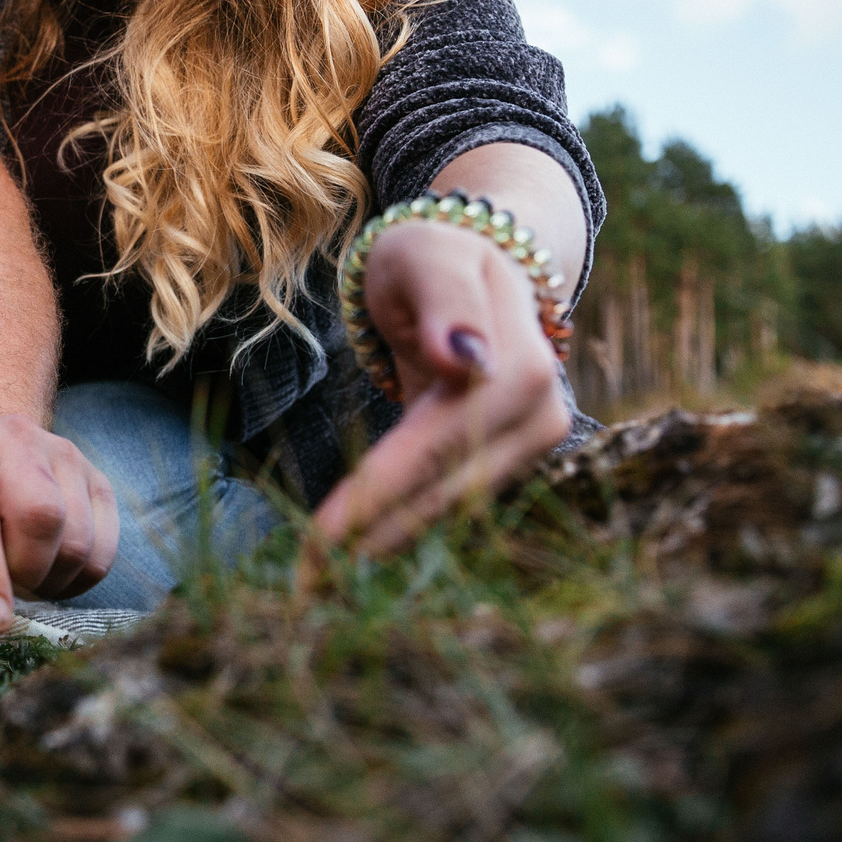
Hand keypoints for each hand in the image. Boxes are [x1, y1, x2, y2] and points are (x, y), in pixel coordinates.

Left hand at [0, 415, 119, 648]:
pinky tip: (48, 571)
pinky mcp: (98, 481)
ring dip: (49, 581)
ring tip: (20, 575)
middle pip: (40, 516)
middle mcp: (14, 437)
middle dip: (23, 573)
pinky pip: (103, 551)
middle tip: (3, 587)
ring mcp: (64, 455)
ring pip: (77, 539)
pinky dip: (77, 581)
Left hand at [305, 220, 569, 563]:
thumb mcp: (426, 256)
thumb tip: (463, 357)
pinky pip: (448, 502)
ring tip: (316, 584)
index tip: (318, 542)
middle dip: (370, 536)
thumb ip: (443, 300)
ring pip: (448, 508)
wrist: (481, 265)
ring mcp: (531, 446)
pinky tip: (349, 554)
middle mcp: (540, 419)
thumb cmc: (436, 256)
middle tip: (302, 585)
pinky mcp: (511, 462)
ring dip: (382, 545)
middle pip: (443, 492)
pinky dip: (398, 527)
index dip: (378, 495)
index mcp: (518, 372)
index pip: (436, 448)